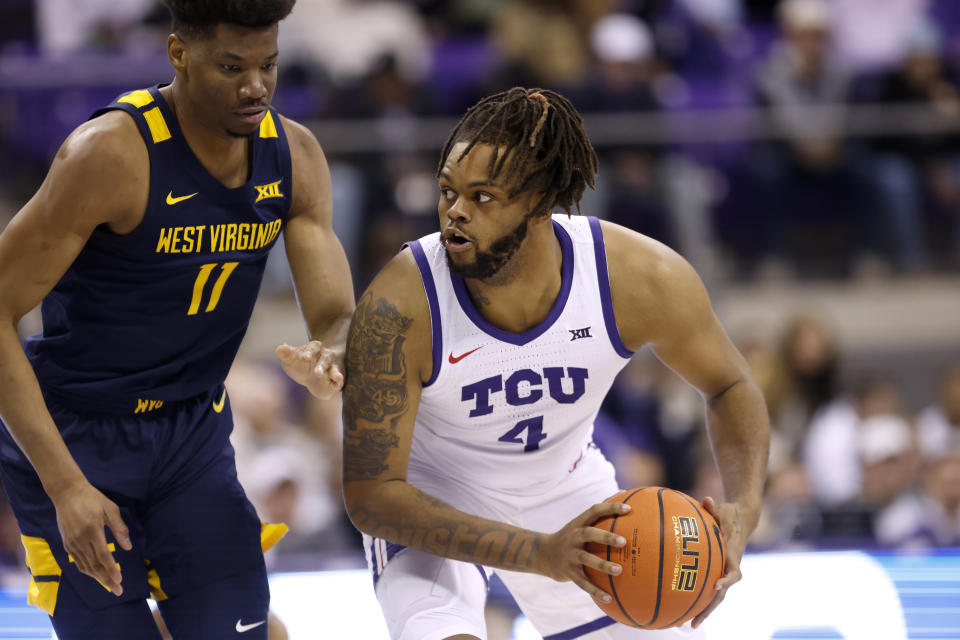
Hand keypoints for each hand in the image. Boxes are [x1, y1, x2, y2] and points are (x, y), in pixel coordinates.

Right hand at [51, 481, 130, 595]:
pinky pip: (78, 561)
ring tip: (109, 586)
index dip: (112, 569)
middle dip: (106, 579)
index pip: (103, 556)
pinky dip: (87, 570)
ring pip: (85, 566)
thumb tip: (128, 547)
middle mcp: (80, 540)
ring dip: (97, 577)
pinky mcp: (67, 543)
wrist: (67, 493)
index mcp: (92, 530)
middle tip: (117, 591)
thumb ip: (120, 528)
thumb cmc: (92, 499)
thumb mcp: (110, 509)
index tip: (119, 580)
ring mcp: (71, 543)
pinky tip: (96, 574)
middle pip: (94, 565)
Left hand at [275, 340, 344, 398]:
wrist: (311, 379)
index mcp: (314, 348)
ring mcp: (332, 368)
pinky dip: (339, 382)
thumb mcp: (290, 359)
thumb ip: (285, 354)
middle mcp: (325, 356)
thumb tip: (280, 347)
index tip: (303, 358)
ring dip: (335, 373)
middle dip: (321, 366)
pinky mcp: (336, 380)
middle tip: (317, 373)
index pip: (312, 348)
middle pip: (325, 359)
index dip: (308, 353)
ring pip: (335, 369)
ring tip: (337, 378)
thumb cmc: (300, 365)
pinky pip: (339, 381)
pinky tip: (338, 385)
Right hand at [536, 501, 629, 603]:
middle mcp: (573, 537)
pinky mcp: (568, 572)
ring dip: (603, 565)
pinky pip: (583, 583)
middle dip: (606, 537)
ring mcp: (569, 555)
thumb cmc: (570, 538)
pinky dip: (595, 591)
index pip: (594, 511)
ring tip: (619, 570)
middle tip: (623, 541)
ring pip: (586, 559)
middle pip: (589, 534)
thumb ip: (599, 516)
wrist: (543, 554)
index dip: (610, 508)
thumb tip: (625, 499)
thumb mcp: (579, 525)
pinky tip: (609, 598)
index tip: (628, 509)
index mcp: (578, 524)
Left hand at [692, 496, 750, 627]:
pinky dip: (697, 598)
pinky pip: (707, 589)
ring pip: (715, 597)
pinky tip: (681, 606)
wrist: (741, 521)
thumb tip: (707, 498)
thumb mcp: (724, 509)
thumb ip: (715, 507)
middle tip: (694, 622)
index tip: (717, 585)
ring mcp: (724, 572)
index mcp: (733, 555)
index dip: (727, 580)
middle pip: (722, 594)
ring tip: (687, 625)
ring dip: (703, 611)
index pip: (734, 572)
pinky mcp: (717, 573)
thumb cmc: (729, 514)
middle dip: (709, 608)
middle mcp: (729, 568)